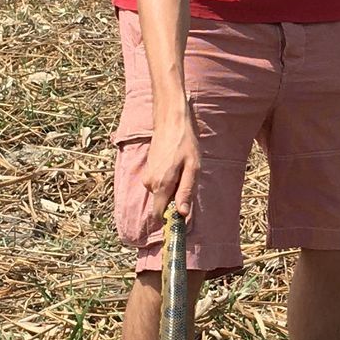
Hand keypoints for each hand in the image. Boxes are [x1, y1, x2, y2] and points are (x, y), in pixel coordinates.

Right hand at [142, 106, 200, 220]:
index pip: (159, 214)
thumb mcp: (192, 168)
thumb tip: (182, 214)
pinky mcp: (147, 171)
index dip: (171, 217)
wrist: (171, 122)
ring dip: (173, 189)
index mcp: (161, 185)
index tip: (184, 212)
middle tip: (188, 181)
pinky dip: (168, 181)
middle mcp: (149, 183)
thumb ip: (186, 191)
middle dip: (175, 200)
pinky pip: (158, 185)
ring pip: (161, 194)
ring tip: (183, 170)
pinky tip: (176, 166)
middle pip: (162, 204)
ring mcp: (147, 177)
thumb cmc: (185, 143)